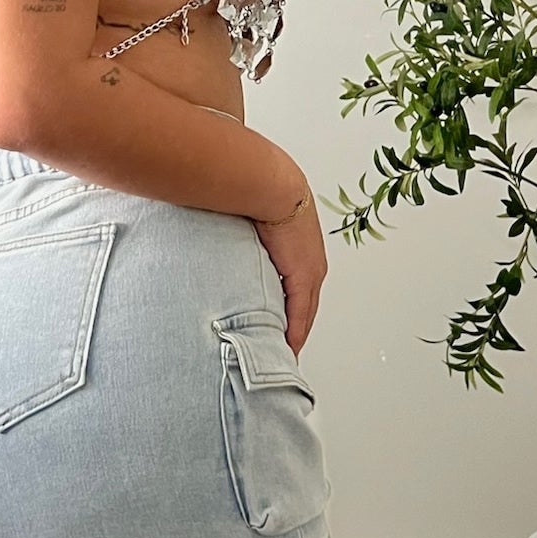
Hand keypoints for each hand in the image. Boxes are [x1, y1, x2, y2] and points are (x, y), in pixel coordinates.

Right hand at [252, 181, 327, 358]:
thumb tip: (224, 239)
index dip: (293, 311)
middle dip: (296, 328)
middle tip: (284, 349)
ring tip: (283, 353)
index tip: (283, 327)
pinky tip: (288, 348)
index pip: (299, 289)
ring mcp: (310, 272)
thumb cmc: (257, 193)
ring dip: (295, 333)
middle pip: (306, 306)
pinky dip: (295, 333)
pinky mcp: (303, 277)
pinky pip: (300, 314)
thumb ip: (243, 238)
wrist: (269, 184)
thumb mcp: (253, 221)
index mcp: (301, 250)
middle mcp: (311, 263)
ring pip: (305, 313)